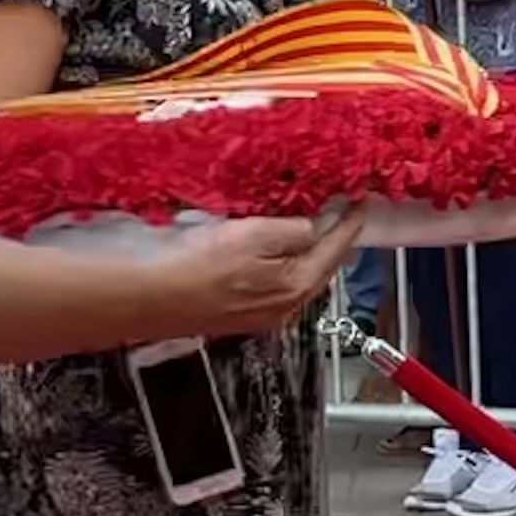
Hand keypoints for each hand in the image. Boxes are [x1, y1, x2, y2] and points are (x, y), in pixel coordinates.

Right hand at [164, 211, 365, 337]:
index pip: (336, 248)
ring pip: (298, 277)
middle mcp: (286, 307)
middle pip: (320, 267)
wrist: (153, 297)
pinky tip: (274, 250)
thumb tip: (313, 227)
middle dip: (333, 238)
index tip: (362, 201)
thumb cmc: (198, 266)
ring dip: (307, 251)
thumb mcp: (255, 234)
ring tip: (311, 224)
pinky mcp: (240, 314)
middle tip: (341, 210)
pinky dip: (283, 263)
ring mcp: (263, 314)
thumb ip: (292, 230)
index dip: (351, 221)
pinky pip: (274, 283)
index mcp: (296, 286)